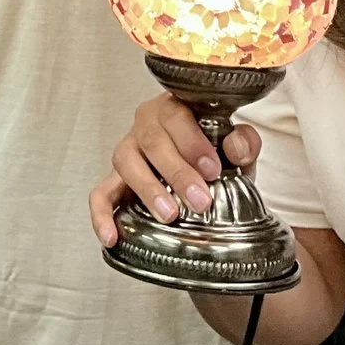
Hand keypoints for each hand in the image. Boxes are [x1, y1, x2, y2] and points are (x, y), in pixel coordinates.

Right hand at [89, 93, 261, 245]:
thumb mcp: (234, 147)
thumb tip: (236, 148)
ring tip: (168, 214)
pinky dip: (102, 215)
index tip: (212, 169)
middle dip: (177, 173)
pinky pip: (101, 194)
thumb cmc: (214, 153)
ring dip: (147, 189)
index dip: (193, 143)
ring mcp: (127, 151)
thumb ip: (243, 141)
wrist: (200, 169)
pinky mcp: (114, 180)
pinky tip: (112, 236)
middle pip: (153, 142)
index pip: (177, 116)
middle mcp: (146, 125)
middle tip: (199, 199)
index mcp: (174, 108)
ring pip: (126, 163)